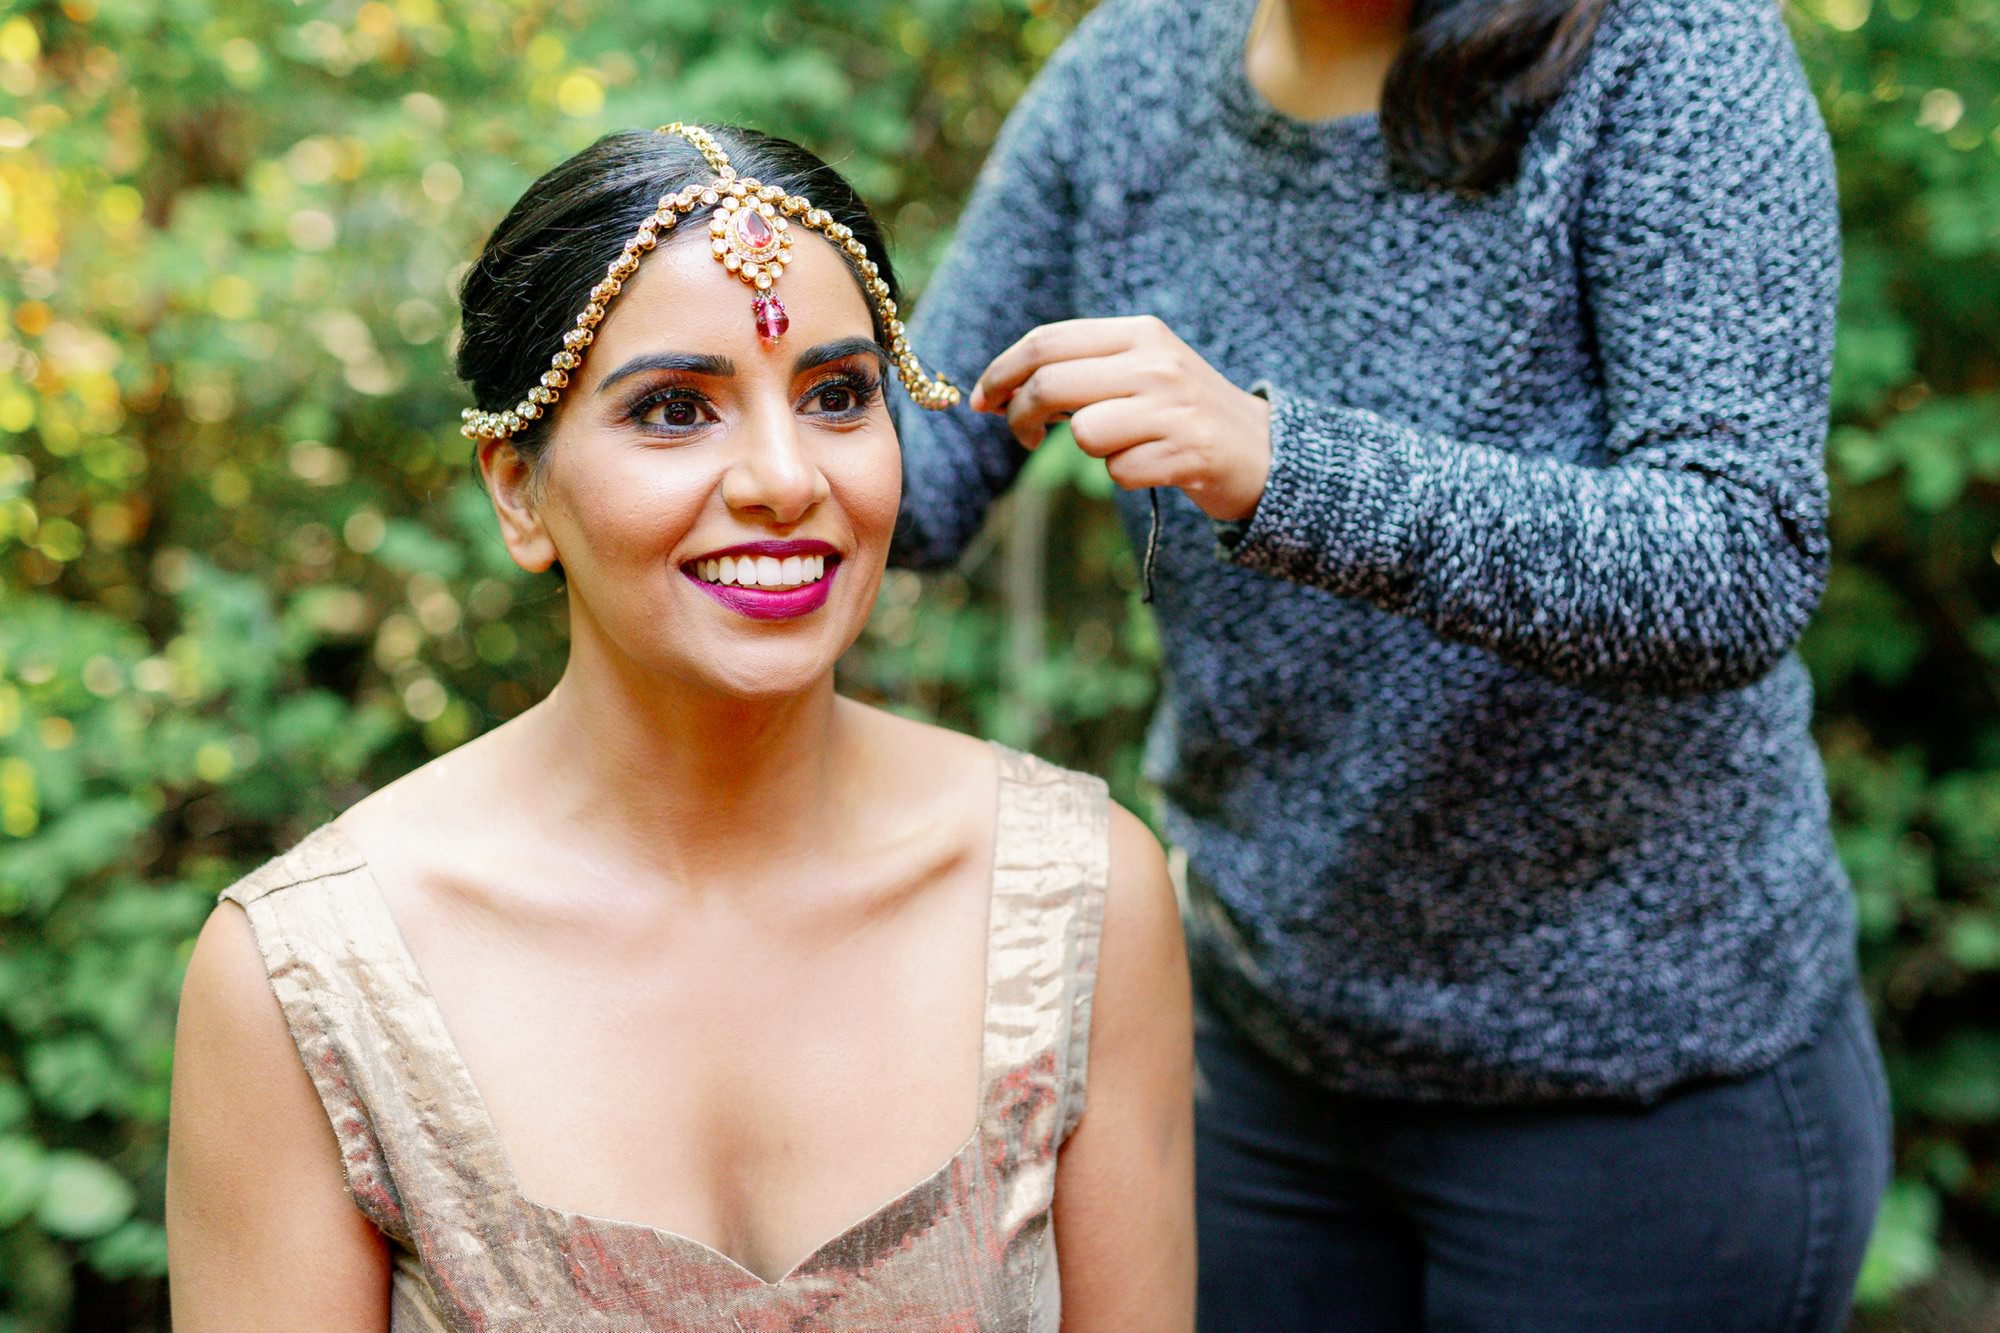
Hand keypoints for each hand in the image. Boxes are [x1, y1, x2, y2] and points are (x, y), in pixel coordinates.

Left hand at [970, 316, 1272, 522]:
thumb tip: (999, 391)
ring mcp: (1173, 407)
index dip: (1001, 372)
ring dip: (1087, 450)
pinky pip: (1118, 472)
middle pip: (1051, 384)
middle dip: (1020, 416)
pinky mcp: (1188, 452)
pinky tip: (1152, 467)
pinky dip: (1124, 476)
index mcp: (1139, 332)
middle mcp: (1155, 362)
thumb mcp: (1140, 370)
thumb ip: (1081, 369)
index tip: (981, 401)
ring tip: (1117, 448)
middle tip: (1022, 436)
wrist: (1265, 451)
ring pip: (1083, 432)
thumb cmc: (1183, 413)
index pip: (1047, 341)